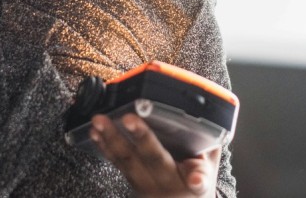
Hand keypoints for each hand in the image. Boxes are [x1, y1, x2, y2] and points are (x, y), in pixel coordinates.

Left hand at [89, 113, 219, 197]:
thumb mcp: (211, 169)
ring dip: (111, 140)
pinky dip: (104, 147)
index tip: (195, 178)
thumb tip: (210, 119)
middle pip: (153, 161)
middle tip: (127, 118)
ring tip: (99, 121)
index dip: (197, 178)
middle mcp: (167, 186)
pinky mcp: (131, 183)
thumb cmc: (197, 187)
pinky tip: (95, 133)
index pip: (198, 180)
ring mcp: (145, 187)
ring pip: (127, 163)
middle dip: (139, 138)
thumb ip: (210, 147)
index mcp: (194, 184)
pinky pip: (117, 165)